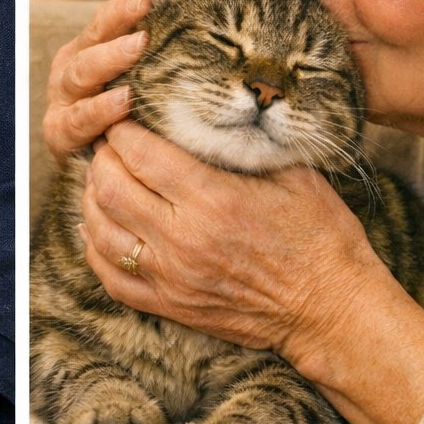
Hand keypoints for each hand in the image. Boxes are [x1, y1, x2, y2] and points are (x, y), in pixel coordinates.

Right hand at [41, 0, 151, 161]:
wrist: (96, 164)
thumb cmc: (122, 114)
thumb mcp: (132, 79)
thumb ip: (149, 52)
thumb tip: (190, 12)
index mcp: (85, 50)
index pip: (103, 23)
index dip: (122, 10)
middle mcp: (70, 71)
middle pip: (90, 48)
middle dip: (116, 40)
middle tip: (145, 36)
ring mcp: (63, 101)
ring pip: (80, 77)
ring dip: (108, 67)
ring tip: (135, 58)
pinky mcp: (60, 134)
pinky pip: (79, 120)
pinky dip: (100, 112)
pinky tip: (122, 104)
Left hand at [79, 120, 384, 371]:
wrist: (331, 310)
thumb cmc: (321, 237)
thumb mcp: (293, 175)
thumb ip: (244, 145)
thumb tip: (210, 113)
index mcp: (213, 200)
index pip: (140, 154)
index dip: (122, 129)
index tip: (124, 115)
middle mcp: (183, 239)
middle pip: (109, 188)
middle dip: (102, 157)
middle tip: (110, 144)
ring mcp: (171, 277)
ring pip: (99, 230)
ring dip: (92, 199)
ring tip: (101, 179)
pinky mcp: (169, 305)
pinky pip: (110, 276)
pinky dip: (95, 247)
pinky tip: (99, 227)